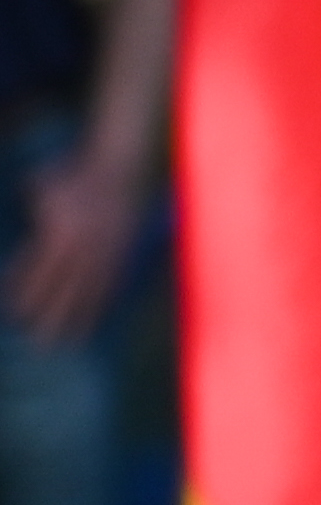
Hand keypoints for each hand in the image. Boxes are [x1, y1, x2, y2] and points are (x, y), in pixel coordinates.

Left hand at [9, 149, 147, 345]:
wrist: (121, 160)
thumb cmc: (74, 170)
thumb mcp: (41, 185)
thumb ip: (31, 211)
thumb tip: (27, 231)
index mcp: (58, 231)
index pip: (34, 270)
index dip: (21, 293)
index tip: (12, 314)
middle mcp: (82, 246)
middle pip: (62, 289)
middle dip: (48, 317)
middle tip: (38, 344)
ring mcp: (105, 249)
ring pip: (89, 291)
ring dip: (77, 319)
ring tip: (67, 343)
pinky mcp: (123, 249)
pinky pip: (112, 281)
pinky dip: (103, 302)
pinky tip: (96, 317)